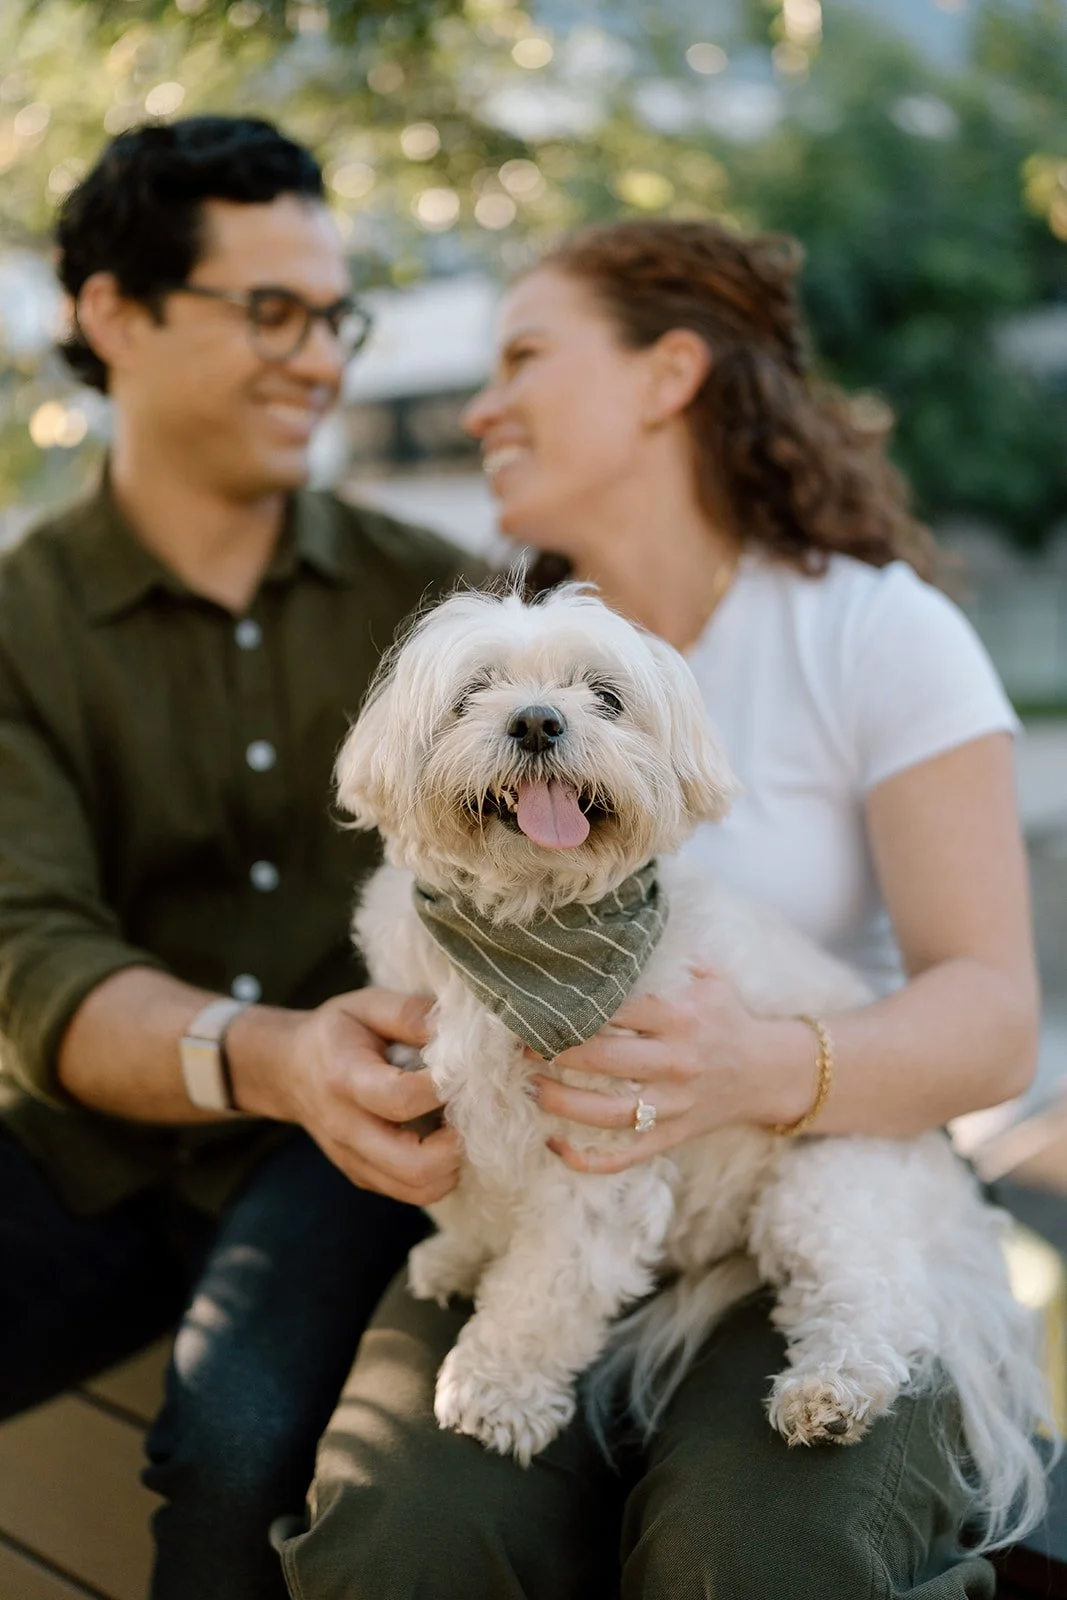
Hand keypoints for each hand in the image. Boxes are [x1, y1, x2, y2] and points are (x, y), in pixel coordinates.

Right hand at [230, 988, 461, 1204]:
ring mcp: (354, 1161)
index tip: (462, 1069)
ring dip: (453, 1164)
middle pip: (415, 1166)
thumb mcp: (368, 1005)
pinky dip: (440, 1173)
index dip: (442, 1087)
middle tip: (470, 1112)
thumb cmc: (338, 1033)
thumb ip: (411, 1015)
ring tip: (458, 1125)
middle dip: (457, 1144)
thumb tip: (457, 1037)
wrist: (289, 1071)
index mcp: (345, 1078)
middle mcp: (346, 1129)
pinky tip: (441, 1138)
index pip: (401, 1098)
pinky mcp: (364, 1177)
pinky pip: (413, 1192)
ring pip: (420, 1189)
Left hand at [532, 969, 796, 1175]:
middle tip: (523, 1044)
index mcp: (682, 1018)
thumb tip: (624, 926)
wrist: (772, 1071)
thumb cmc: (728, 1017)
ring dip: (563, 1103)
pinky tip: (555, 1146)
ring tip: (530, 1087)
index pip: (620, 1012)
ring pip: (610, 1112)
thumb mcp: (711, 978)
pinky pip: (628, 1155)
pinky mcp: (674, 1136)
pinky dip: (589, 1159)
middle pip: (607, 1060)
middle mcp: (677, 1062)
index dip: (577, 1010)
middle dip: (558, 1052)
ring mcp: (675, 1105)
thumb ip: (670, 957)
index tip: (542, 1006)